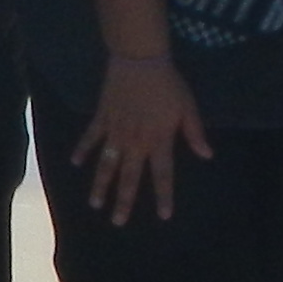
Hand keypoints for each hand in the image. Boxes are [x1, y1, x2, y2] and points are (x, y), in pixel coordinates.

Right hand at [74, 52, 210, 224]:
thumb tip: (207, 155)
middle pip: (129, 177)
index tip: (164, 216)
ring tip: (95, 204)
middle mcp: (136, 141)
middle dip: (124, 201)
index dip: (164, 196)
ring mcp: (116, 131)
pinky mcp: (102, 118)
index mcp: (159, 140)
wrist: (140, 60)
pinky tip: (76, 163)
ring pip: (107, 164)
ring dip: (101, 185)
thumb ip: (194, 132)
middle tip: (118, 222)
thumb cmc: (168, 83)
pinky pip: (91, 137)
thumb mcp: (187, 107)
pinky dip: (83, 150)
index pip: (163, 174)